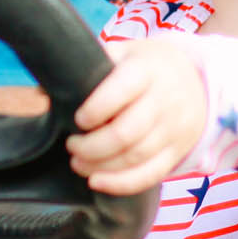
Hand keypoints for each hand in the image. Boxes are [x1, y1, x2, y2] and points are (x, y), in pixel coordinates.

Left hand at [67, 38, 205, 194]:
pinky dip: (121, 184)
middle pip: (126, 132)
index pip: (121, 90)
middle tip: (71, 146)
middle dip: (91, 146)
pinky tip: (97, 181)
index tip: (77, 119)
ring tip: (78, 162)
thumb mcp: (121, 54)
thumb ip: (87, 69)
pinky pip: (151, 175)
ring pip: (135, 157)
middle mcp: (164, 99)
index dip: (95, 109)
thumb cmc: (145, 66)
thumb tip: (40, 93)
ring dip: (100, 166)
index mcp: (146, 70)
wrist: (197, 79)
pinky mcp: (177, 151)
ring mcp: (174, 128)